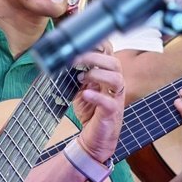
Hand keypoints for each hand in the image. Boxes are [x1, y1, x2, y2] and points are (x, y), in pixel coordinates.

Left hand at [72, 40, 124, 162]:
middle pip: (114, 63)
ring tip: (81, 77)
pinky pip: (109, 102)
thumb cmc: (90, 113)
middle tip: (75, 58)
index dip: (100, 46)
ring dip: (98, 74)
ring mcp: (116, 99)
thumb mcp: (81, 90)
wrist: (94, 139)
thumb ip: (77, 75)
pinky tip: (85, 95)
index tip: (82, 42)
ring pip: (117, 79)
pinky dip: (96, 97)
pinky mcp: (112, 114)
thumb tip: (64, 61)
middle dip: (95, 57)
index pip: (109, 55)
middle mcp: (115, 86)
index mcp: (108, 77)